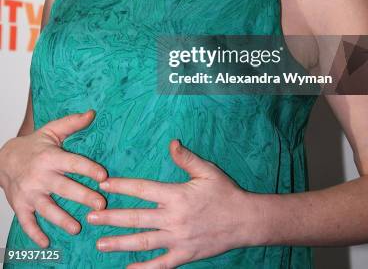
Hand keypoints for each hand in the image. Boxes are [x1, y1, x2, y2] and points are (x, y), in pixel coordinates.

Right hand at [0, 110, 107, 247]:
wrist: (4, 159)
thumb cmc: (34, 145)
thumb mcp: (52, 131)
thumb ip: (72, 123)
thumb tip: (92, 113)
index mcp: (50, 157)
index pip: (72, 163)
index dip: (88, 169)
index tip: (103, 176)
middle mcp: (40, 176)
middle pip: (64, 188)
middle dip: (82, 197)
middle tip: (100, 204)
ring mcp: (29, 193)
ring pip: (47, 208)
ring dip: (62, 219)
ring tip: (77, 228)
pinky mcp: (20, 205)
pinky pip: (27, 222)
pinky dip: (35, 234)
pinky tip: (46, 242)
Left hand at [87, 140, 250, 267]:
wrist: (245, 220)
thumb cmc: (226, 192)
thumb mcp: (207, 171)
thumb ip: (186, 158)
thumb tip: (171, 142)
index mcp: (176, 195)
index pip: (142, 190)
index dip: (121, 186)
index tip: (103, 184)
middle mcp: (174, 218)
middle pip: (136, 218)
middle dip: (111, 217)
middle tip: (91, 216)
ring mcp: (178, 240)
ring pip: (143, 242)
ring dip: (120, 243)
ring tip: (99, 243)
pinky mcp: (184, 256)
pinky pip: (160, 265)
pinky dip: (143, 268)